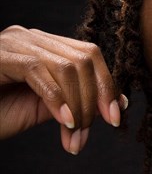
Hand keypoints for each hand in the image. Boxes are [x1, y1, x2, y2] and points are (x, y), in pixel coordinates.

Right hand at [0, 25, 126, 153]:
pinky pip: (39, 71)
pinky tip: (64, 123)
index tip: (115, 119)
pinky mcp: (0, 55)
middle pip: (86, 58)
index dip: (108, 86)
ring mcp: (13, 43)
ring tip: (72, 135)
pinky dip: (57, 100)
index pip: (91, 56)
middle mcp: (31, 38)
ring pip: (68, 66)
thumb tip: (117, 103)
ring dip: (78, 106)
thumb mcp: (48, 109)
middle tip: (89, 132)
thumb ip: (78, 101)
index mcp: (45, 47)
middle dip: (95, 98)